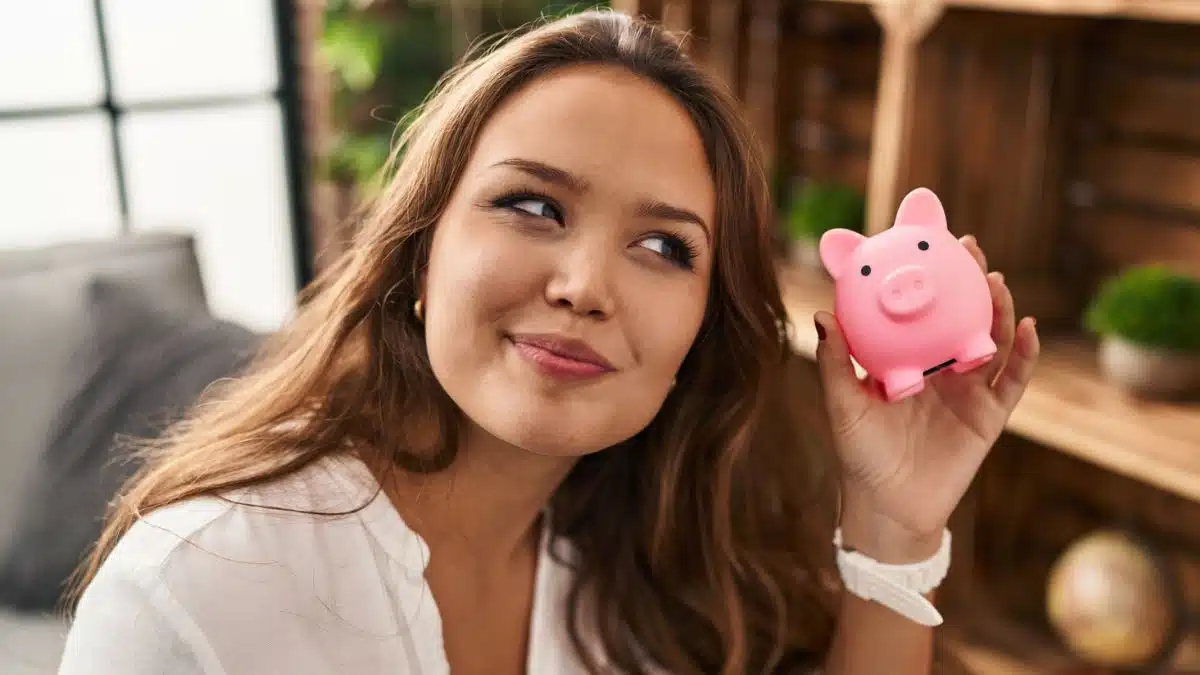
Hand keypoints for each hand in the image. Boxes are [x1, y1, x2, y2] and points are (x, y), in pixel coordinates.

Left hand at [813, 236, 1039, 561]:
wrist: (887, 506)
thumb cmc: (859, 455)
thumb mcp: (841, 405)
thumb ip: (836, 363)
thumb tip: (824, 313)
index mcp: (907, 361)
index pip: (921, 311)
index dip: (928, 279)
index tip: (928, 243)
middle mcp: (939, 370)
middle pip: (961, 315)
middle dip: (967, 280)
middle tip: (968, 247)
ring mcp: (967, 391)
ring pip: (992, 339)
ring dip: (998, 308)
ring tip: (995, 280)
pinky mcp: (989, 417)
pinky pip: (1011, 380)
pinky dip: (1024, 353)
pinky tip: (1027, 327)